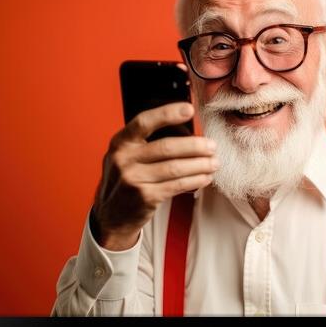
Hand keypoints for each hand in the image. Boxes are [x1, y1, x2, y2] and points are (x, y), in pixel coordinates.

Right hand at [91, 102, 217, 250]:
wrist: (111, 216)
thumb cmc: (126, 180)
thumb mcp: (127, 157)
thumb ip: (147, 143)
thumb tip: (187, 132)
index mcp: (120, 142)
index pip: (144, 122)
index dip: (168, 114)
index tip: (189, 110)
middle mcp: (124, 159)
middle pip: (167, 147)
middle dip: (195, 146)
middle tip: (212, 146)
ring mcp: (133, 179)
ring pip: (175, 168)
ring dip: (200, 164)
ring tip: (214, 162)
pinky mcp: (145, 197)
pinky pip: (177, 185)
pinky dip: (195, 180)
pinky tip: (205, 177)